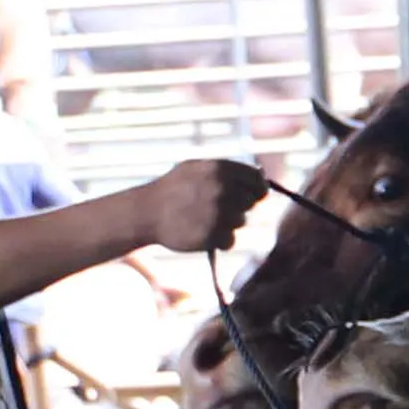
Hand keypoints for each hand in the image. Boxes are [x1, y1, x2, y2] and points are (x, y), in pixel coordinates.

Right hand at [134, 155, 263, 254]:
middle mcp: (222, 189)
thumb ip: (227, 169)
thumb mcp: (196, 168)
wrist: (147, 212)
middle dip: (238, 206)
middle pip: (250, 202)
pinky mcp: (212, 235)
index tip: (254, 195)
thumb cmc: (173, 188)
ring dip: (227, 223)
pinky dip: (220, 240)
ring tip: (204, 219)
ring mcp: (218, 213)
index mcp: (220, 169)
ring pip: (240, 222)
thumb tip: (261, 174)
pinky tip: (203, 233)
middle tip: (218, 208)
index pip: (256, 179)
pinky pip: (230, 240)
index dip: (257, 189)